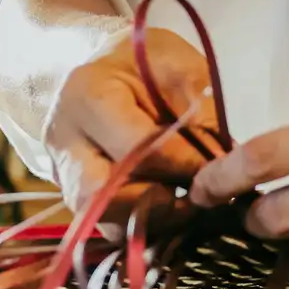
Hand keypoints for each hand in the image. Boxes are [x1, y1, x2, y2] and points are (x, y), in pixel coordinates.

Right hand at [45, 25, 224, 220]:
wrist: (102, 63)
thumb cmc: (145, 62)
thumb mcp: (180, 68)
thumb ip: (201, 114)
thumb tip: (225, 167)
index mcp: (88, 96)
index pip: (138, 148)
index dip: (184, 165)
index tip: (217, 170)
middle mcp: (64, 141)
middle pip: (104, 197)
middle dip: (158, 205)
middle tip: (198, 200)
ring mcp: (62, 173)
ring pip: (103, 220)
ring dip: (151, 222)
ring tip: (187, 208)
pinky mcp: (73, 196)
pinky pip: (106, 226)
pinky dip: (141, 226)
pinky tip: (170, 212)